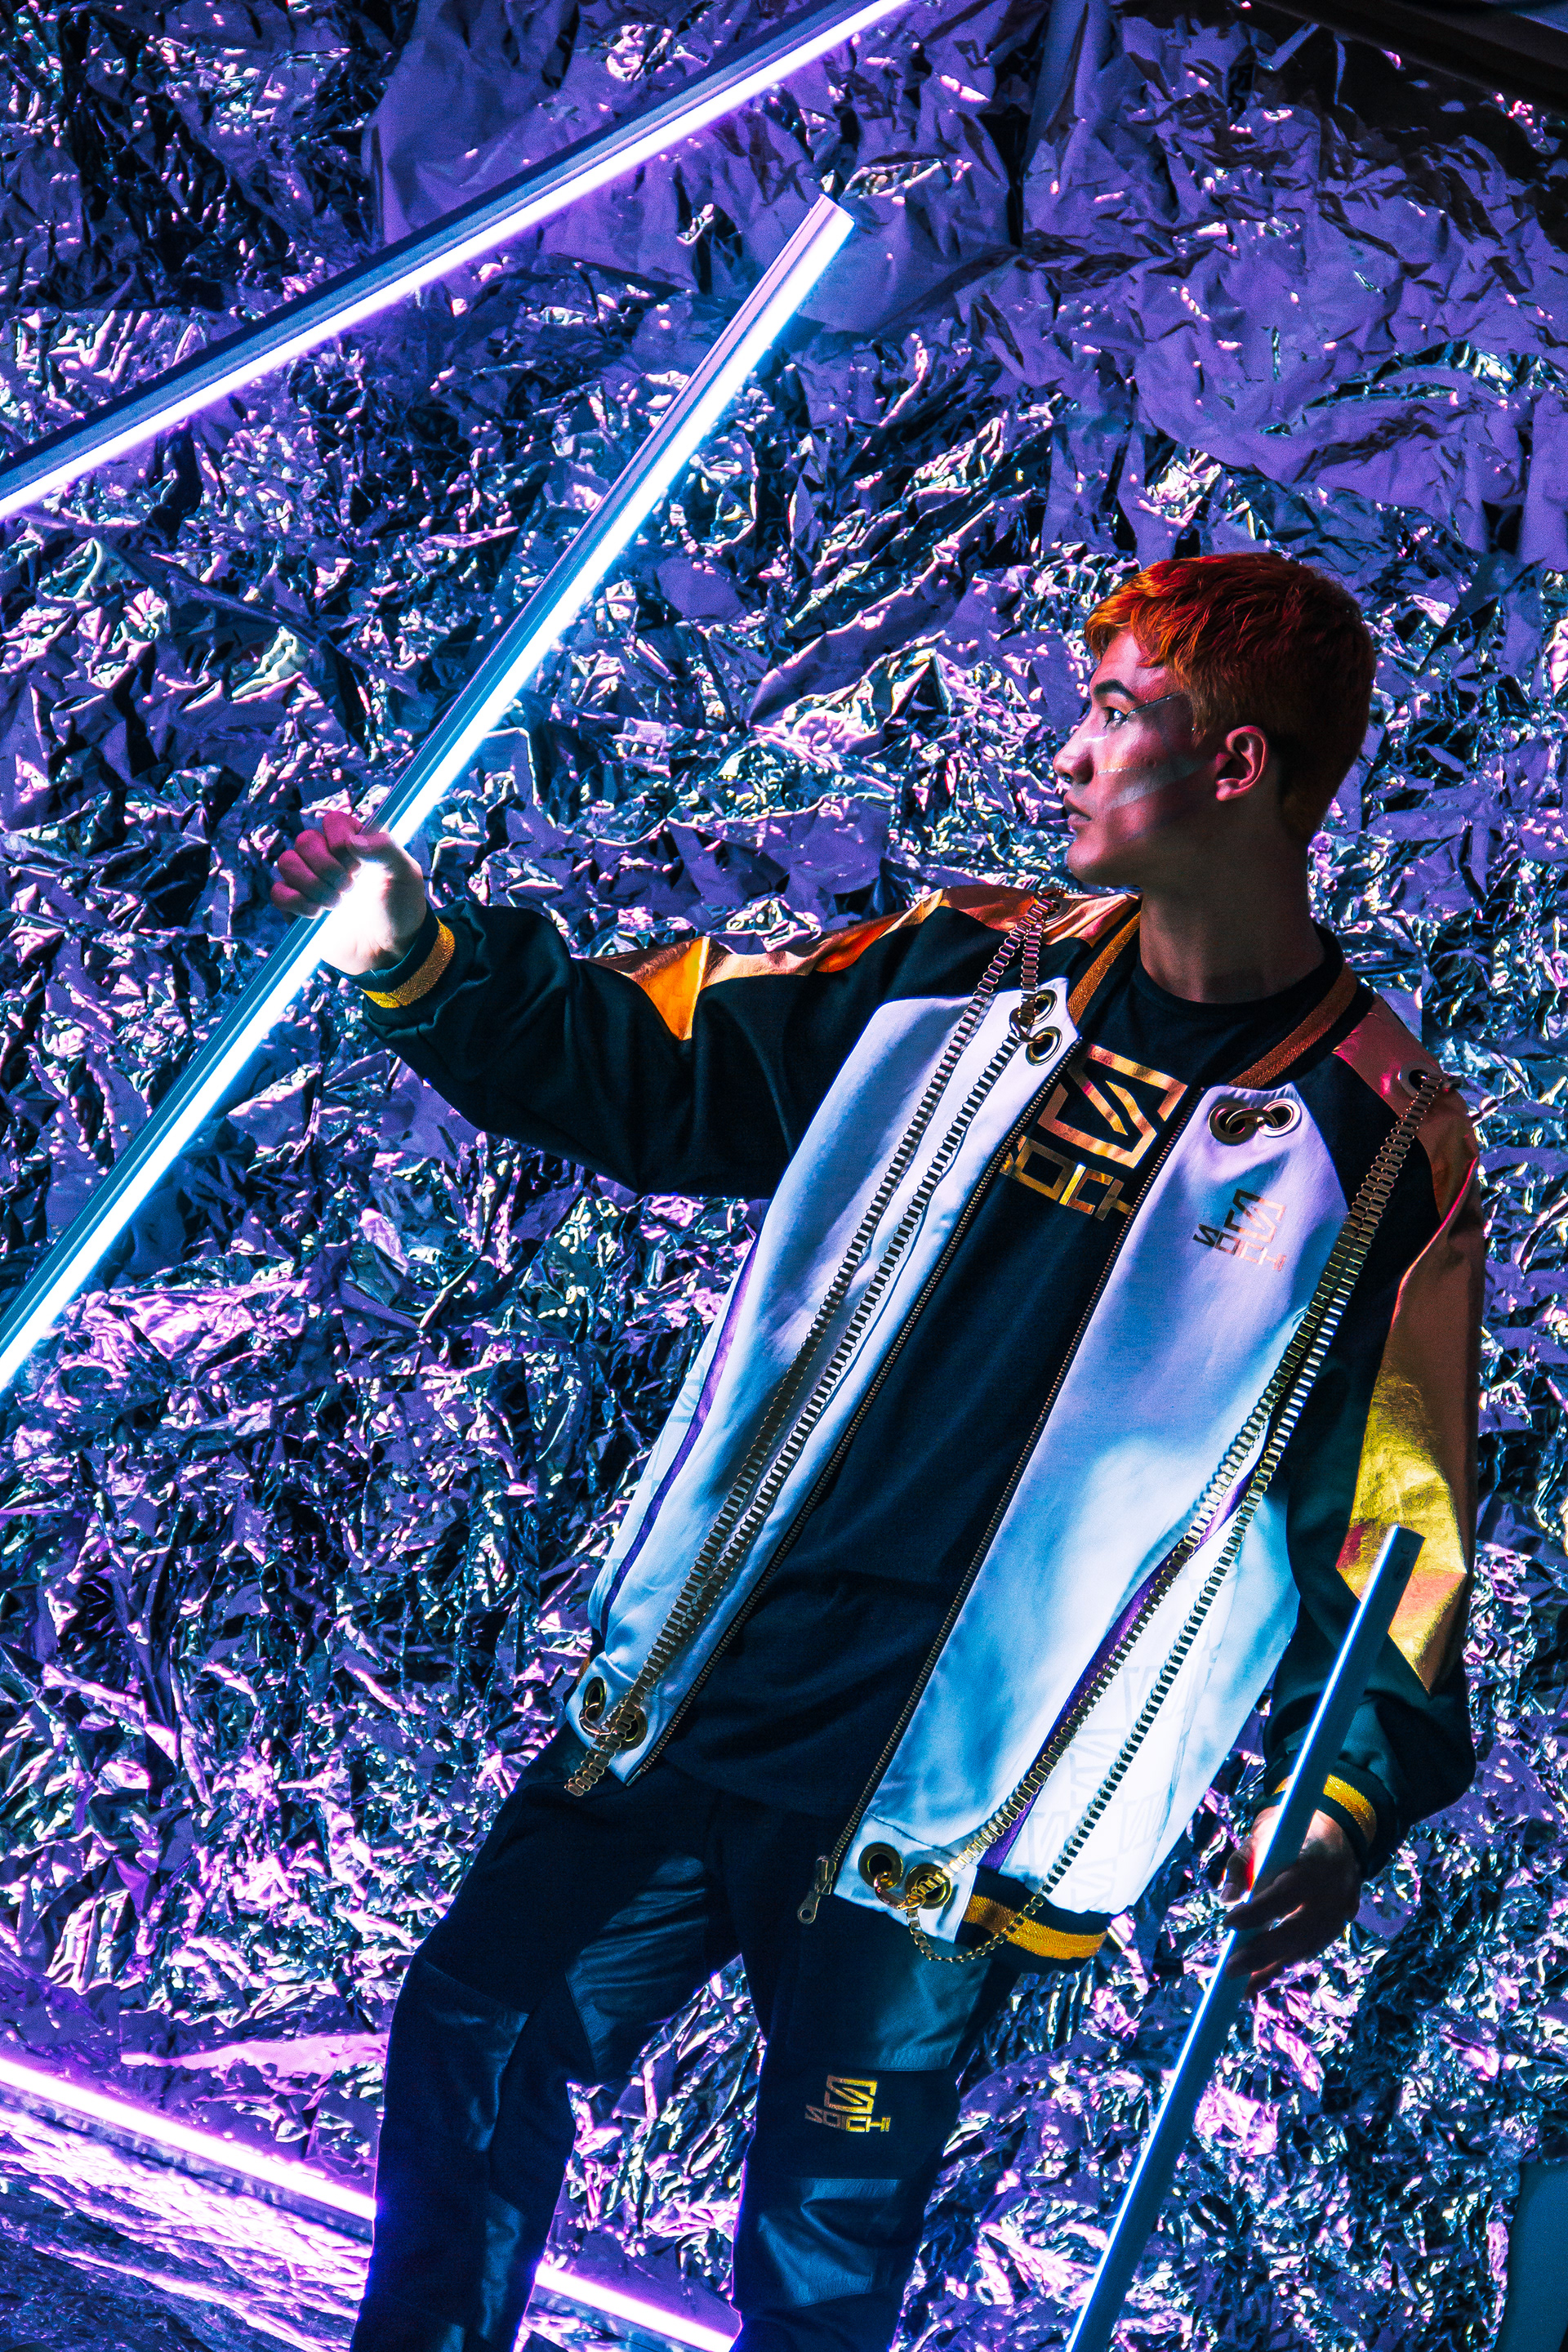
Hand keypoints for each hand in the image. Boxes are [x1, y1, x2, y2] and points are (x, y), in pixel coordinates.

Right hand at [269, 809, 428, 974]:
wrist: (389, 951)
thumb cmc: (400, 909)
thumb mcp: (406, 876)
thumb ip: (387, 850)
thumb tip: (353, 842)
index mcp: (354, 842)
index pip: (333, 821)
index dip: (340, 840)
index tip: (358, 865)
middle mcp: (328, 856)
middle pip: (306, 841)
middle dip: (327, 867)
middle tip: (349, 888)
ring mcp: (309, 880)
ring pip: (287, 862)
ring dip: (312, 884)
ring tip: (336, 904)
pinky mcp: (296, 906)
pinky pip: (278, 892)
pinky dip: (296, 902)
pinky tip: (317, 914)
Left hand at [1219, 1808, 1361, 1993]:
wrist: (1337, 1833)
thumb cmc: (1290, 1833)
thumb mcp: (1263, 1835)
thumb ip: (1241, 1864)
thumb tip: (1225, 1899)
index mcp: (1315, 1863)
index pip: (1286, 1894)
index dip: (1258, 1912)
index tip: (1228, 1923)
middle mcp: (1335, 1892)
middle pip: (1299, 1931)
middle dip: (1263, 1952)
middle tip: (1230, 1969)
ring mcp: (1342, 1912)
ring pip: (1307, 1947)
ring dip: (1273, 1968)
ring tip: (1242, 1986)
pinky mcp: (1340, 1925)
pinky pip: (1312, 1950)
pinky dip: (1285, 1964)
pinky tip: (1260, 1979)